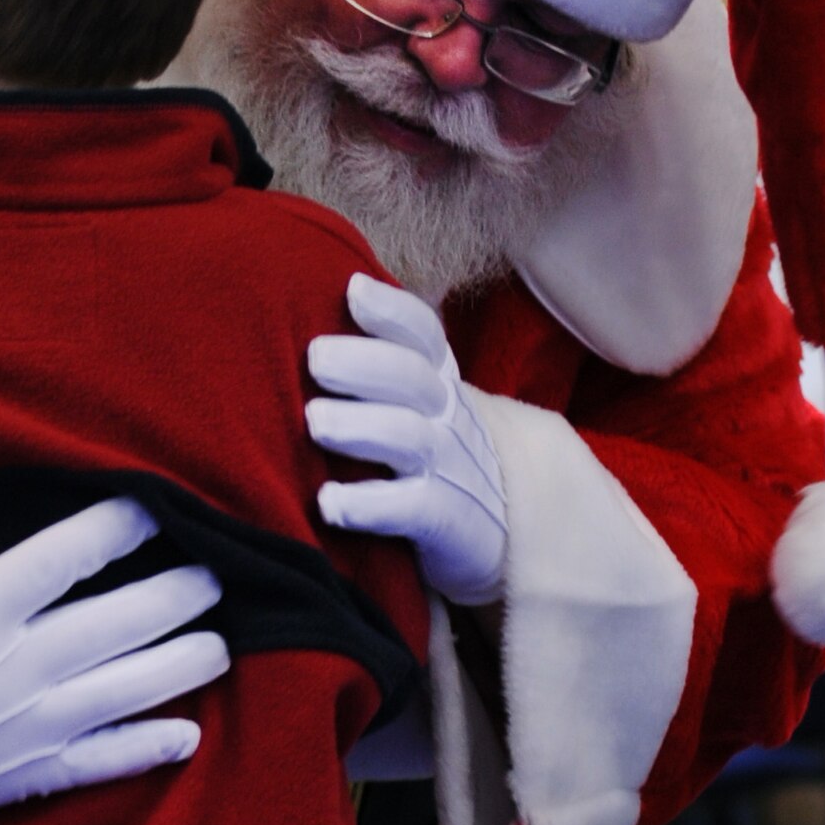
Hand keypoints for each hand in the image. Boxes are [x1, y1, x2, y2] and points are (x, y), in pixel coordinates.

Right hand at [0, 439, 229, 824]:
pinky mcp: (18, 777)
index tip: (153, 505)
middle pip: (112, 626)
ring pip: (121, 693)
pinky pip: (97, 764)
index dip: (112, 529)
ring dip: (178, 666)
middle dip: (172, 595)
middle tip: (216, 573)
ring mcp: (19, 732)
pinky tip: (189, 734)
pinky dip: (145, 750)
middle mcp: (6, 675)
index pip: (59, 562)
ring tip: (222, 641)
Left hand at [305, 273, 507, 605]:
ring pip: (409, 438)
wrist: (509, 534)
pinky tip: (329, 502)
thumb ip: (383, 368)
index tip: (351, 290)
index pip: (424, 335)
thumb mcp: (423, 406)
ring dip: (361, 426)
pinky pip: (413, 508)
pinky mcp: (448, 522)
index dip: (392, 310)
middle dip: (364, 362)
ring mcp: (450, 469)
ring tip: (316, 421)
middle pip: (412, 378)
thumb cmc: (439, 461)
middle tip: (315, 358)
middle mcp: (447, 418)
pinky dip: (370, 505)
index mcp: (439, 383)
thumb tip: (320, 313)